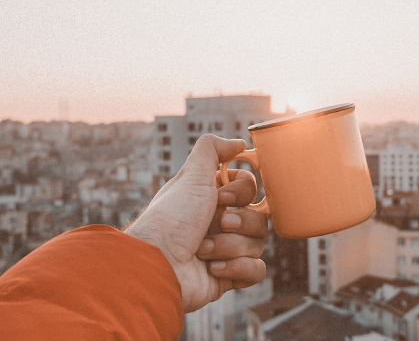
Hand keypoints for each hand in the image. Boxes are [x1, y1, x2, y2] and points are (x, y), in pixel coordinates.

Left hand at [125, 135, 267, 312]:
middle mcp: (222, 223)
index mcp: (215, 200)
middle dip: (238, 223)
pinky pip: (256, 270)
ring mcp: (227, 251)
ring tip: (203, 250)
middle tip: (217, 224)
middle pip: (260, 218)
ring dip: (229, 246)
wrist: (156, 264)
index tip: (222, 197)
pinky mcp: (230, 277)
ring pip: (258, 244)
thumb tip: (239, 143)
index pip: (251, 190)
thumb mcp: (190, 175)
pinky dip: (237, 269)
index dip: (243, 193)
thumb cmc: (171, 219)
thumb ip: (212, 149)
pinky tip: (213, 269)